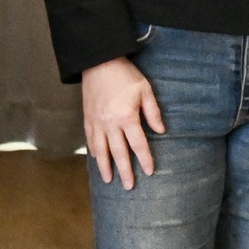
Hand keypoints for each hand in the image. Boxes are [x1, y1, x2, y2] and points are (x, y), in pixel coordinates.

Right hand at [82, 56, 163, 189]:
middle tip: (129, 186)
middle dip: (124, 171)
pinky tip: (97, 158)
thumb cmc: (124, 75)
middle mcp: (110, 124)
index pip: (138, 144)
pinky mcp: (87, 118)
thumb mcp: (145, 90)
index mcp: (127, 117)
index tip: (149, 171)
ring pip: (101, 150)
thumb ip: (152, 112)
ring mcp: (96, 122)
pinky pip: (90, 139)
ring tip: (108, 180)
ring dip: (105, 166)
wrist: (98, 62)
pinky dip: (93, 151)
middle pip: (118, 153)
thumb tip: (161, 131)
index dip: (144, 159)